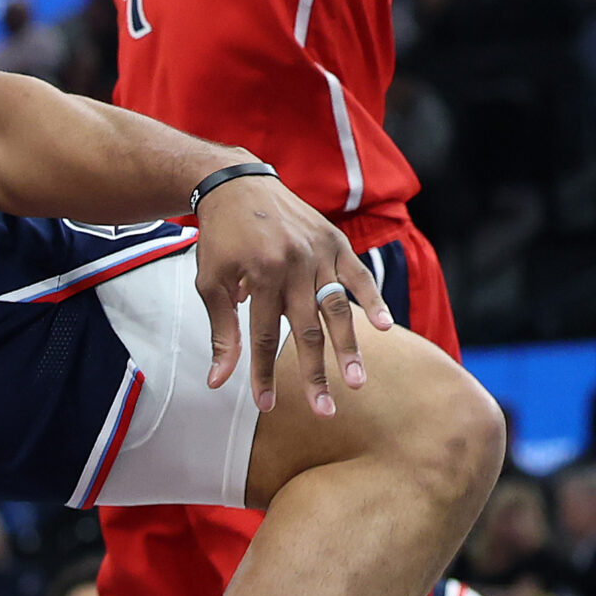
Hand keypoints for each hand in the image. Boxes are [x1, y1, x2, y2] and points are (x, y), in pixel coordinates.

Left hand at [192, 174, 389, 414]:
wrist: (238, 184)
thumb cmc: (222, 239)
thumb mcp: (210, 283)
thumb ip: (222, 332)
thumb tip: (217, 383)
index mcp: (259, 275)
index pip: (265, 336)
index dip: (265, 373)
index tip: (266, 406)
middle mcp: (292, 264)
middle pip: (307, 329)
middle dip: (315, 374)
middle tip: (324, 411)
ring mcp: (317, 252)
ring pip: (336, 307)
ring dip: (348, 347)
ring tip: (358, 382)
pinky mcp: (335, 241)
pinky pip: (358, 274)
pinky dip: (372, 299)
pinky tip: (384, 327)